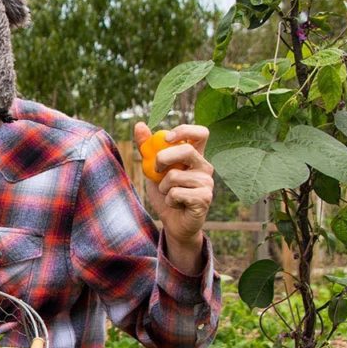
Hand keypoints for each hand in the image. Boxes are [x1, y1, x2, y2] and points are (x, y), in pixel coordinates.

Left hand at [134, 122, 213, 271]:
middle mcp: (205, 166)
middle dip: (163, 158)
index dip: (185, 130)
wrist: (173, 223)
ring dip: (163, 187)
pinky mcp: (205, 198)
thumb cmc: (165, 194)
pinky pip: (177, 193)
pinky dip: (169, 199)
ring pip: (175, 176)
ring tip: (170, 194)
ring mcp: (207, 182)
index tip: (167, 137)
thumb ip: (147, 148)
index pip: (201, 132)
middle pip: (186, 150)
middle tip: (156, 170)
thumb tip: (139, 124)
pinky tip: (176, 204)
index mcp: (195, 155)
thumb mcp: (153, 170)